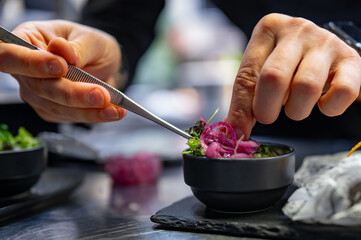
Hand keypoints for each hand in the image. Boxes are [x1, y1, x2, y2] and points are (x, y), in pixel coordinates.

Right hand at [1, 20, 125, 122]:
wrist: (103, 63)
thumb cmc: (90, 45)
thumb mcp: (91, 38)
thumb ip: (77, 46)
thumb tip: (61, 50)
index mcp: (27, 40)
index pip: (10, 55)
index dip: (31, 63)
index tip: (60, 66)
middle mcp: (26, 70)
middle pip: (38, 87)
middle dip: (71, 93)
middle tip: (101, 94)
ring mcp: (36, 93)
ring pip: (55, 106)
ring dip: (87, 110)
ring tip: (114, 107)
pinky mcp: (51, 110)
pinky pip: (69, 117)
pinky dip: (93, 116)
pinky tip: (112, 112)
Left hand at [226, 13, 360, 138]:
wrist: (322, 50)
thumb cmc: (285, 63)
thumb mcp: (260, 72)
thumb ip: (245, 99)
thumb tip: (233, 131)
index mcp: (268, 29)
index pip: (247, 75)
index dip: (242, 109)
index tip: (241, 132)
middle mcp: (297, 30)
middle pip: (274, 78)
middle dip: (266, 109)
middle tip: (268, 116)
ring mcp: (325, 42)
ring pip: (306, 87)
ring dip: (296, 110)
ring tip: (294, 106)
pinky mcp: (350, 59)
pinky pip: (343, 92)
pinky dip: (330, 108)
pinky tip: (322, 104)